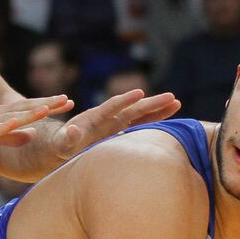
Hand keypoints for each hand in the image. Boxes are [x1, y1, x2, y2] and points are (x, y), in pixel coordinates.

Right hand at [0, 95, 72, 151]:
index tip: (69, 101)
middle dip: (46, 104)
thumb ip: (13, 136)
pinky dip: (3, 127)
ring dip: (29, 113)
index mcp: (1, 116)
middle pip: (25, 108)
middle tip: (68, 99)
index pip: (29, 108)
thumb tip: (34, 134)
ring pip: (10, 118)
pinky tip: (14, 123)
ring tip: (47, 109)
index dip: (49, 105)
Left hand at [50, 89, 179, 160]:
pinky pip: (141, 124)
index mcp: (95, 117)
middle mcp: (109, 117)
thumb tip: (72, 132)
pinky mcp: (122, 130)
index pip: (112, 106)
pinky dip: (155, 121)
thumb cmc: (62, 145)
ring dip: (158, 109)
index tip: (139, 93)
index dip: (125, 100)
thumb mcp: (62, 143)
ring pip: (141, 114)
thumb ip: (68, 138)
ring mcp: (117, 123)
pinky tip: (171, 117)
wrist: (65, 144)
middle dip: (151, 102)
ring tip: (177, 102)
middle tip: (171, 96)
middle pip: (132, 107)